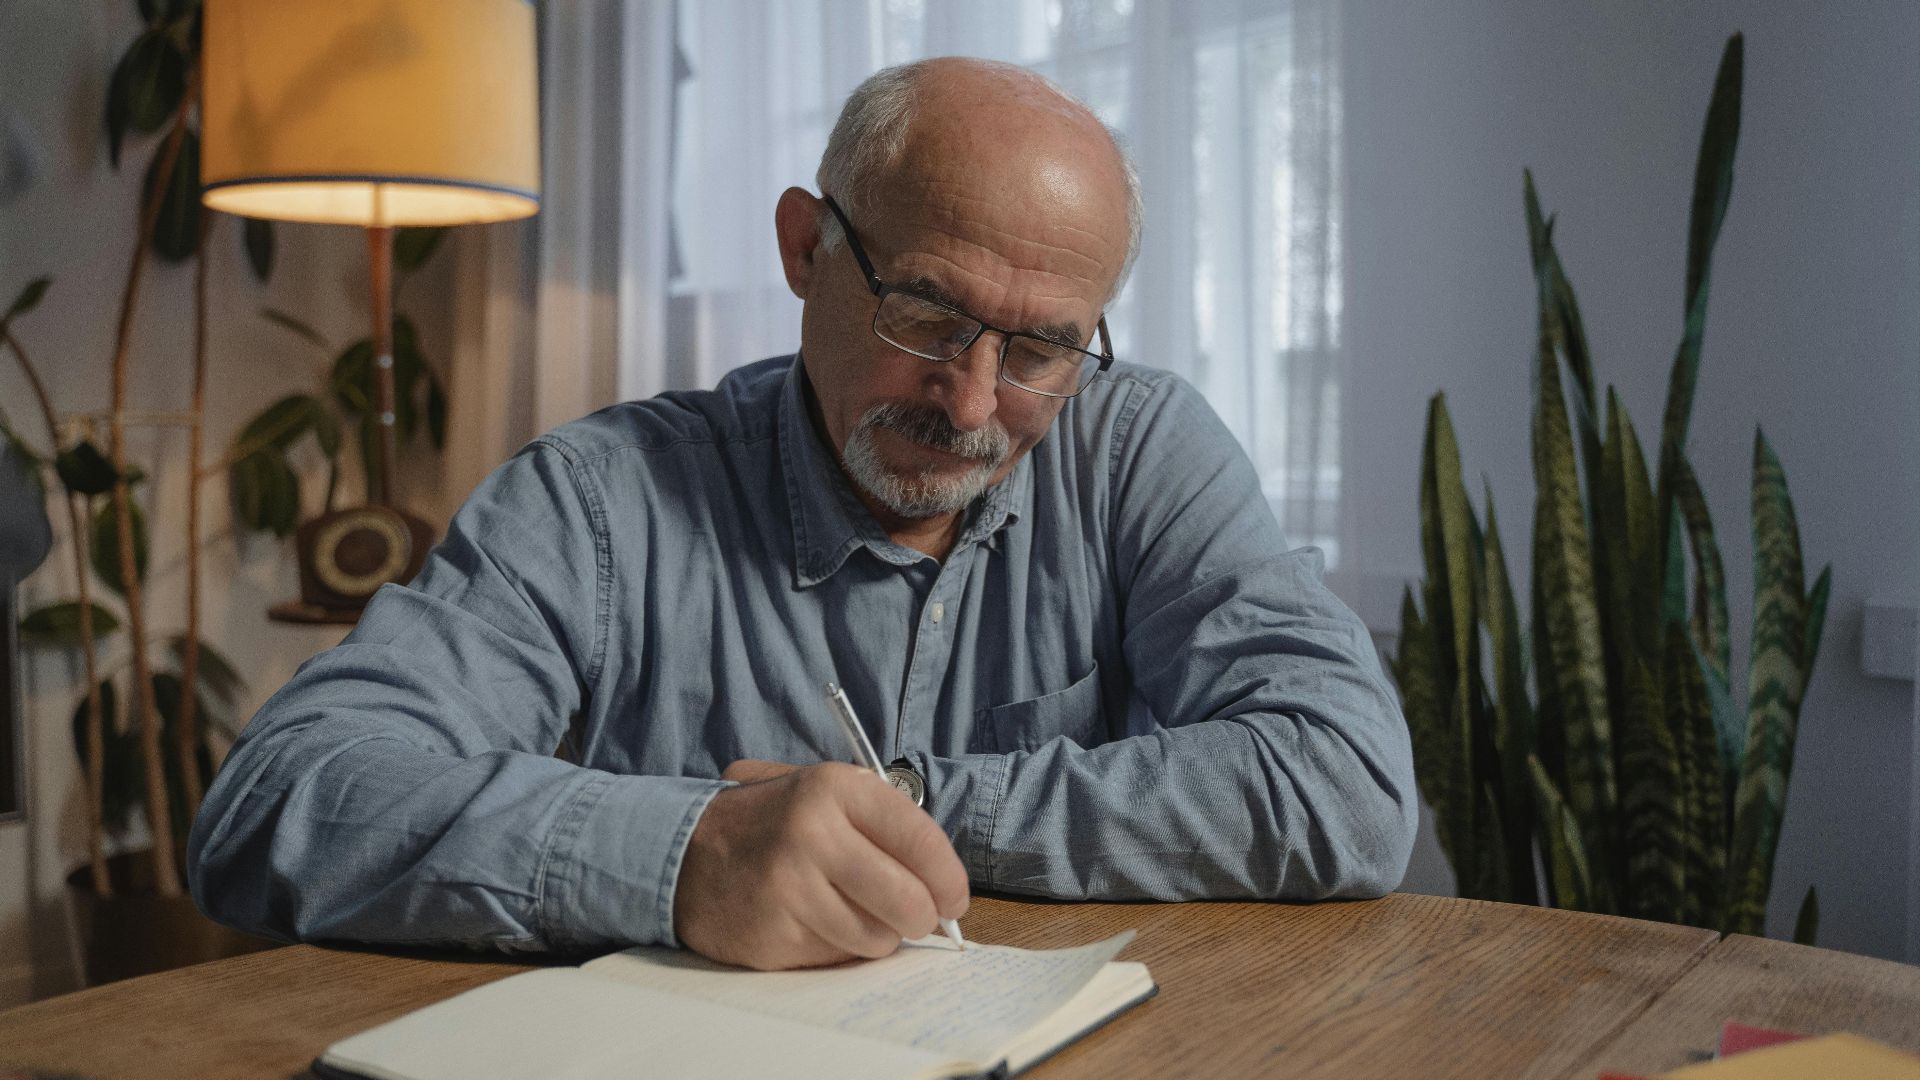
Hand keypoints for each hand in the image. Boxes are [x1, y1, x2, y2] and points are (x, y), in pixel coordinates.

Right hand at [675, 762, 968, 970]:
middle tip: (917, 918)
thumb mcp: (818, 791)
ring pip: (876, 939)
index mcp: (833, 787)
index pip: (920, 839)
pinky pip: (835, 957)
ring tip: (853, 914)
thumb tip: (941, 877)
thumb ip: (878, 819)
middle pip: (907, 900)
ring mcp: (788, 887)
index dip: (948, 877)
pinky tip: (814, 923)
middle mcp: (812, 834)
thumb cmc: (768, 822)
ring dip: (877, 936)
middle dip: (922, 917)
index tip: (955, 899)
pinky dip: (837, 949)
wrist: (679, 851)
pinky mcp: (771, 933)